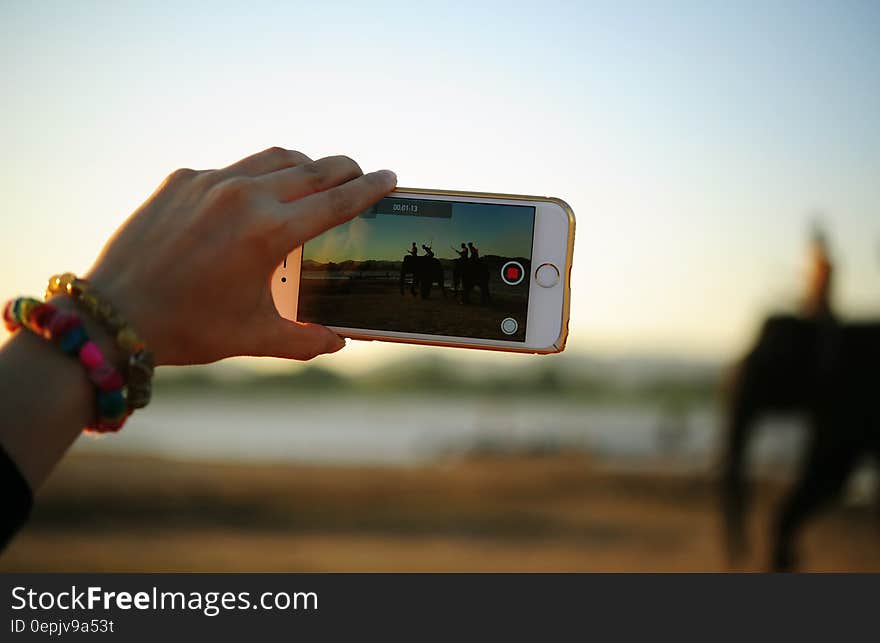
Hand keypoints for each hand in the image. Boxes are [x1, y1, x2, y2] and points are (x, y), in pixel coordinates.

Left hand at [85, 147, 396, 364]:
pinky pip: (233, 168)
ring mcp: (209, 182)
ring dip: (304, 164)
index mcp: (269, 232)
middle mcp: (244, 196)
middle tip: (360, 174)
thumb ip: (305, 339)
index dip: (370, 188)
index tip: (391, 177)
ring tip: (315, 176)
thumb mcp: (254, 337)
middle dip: (344, 169)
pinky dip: (256, 176)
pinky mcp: (181, 179)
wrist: (114, 315)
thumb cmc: (189, 329)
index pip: (337, 200)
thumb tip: (339, 342)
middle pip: (313, 168)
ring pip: (274, 158)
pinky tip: (255, 196)